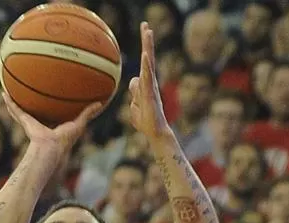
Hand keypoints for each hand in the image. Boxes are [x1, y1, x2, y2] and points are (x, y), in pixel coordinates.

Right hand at [1, 91, 100, 152]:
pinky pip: (15, 110)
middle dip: (27, 103)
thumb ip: (88, 113)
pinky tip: (4, 93)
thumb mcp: (79, 123)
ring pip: (19, 111)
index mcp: (50, 125)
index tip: (46, 99)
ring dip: (13, 102)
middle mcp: (38, 123)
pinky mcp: (24, 121)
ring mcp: (29, 123)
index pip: (47, 114)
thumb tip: (101, 103)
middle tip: (23, 92)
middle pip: (31, 111)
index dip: (47, 107)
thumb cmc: (65, 140)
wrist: (52, 147)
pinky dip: (9, 103)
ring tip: (7, 91)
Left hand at [126, 22, 169, 140]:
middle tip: (145, 25)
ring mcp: (151, 86)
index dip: (144, 47)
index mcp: (146, 83)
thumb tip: (134, 80)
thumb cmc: (146, 120)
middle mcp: (150, 81)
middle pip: (148, 57)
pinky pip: (148, 77)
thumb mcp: (135, 104)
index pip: (144, 61)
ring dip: (147, 47)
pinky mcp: (151, 93)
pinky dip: (146, 66)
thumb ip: (134, 92)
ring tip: (147, 32)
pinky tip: (144, 55)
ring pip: (149, 63)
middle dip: (147, 41)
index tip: (144, 31)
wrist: (154, 132)